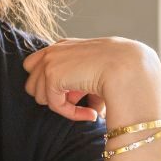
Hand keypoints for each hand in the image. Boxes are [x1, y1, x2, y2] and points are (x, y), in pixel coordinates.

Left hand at [22, 37, 160, 121]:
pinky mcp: (51, 75)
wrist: (129, 67)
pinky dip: (71, 114)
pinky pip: (53, 105)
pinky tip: (90, 113)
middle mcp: (53, 50)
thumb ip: (82, 86)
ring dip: (63, 106)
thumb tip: (84, 107)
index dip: (54, 86)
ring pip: (39, 96)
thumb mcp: (98, 74)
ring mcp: (50, 61)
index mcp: (64, 46)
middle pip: (32, 82)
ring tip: (88, 108)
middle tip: (79, 101)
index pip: (38, 67)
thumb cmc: (122, 71)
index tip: (80, 94)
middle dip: (52, 96)